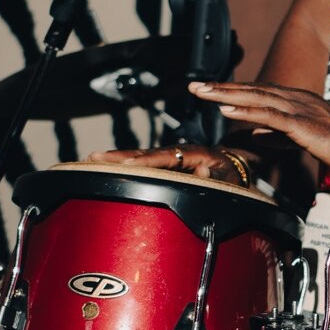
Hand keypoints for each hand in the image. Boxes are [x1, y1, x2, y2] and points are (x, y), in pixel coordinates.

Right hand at [86, 144, 247, 185]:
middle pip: (146, 154)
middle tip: (94, 157)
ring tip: (91, 159)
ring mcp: (170, 157)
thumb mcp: (232, 178)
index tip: (126, 165)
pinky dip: (124, 162)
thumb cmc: (234, 174)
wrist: (237, 165)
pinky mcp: (165, 163)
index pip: (166, 158)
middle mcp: (179, 152)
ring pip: (141, 156)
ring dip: (117, 158)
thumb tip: (201, 173)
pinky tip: (105, 165)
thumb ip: (217, 177)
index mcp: (195, 154)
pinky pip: (144, 162)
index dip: (146, 162)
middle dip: (120, 156)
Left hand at [190, 80, 329, 176]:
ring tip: (203, 92)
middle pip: (252, 90)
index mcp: (296, 102)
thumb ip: (278, 135)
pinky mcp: (304, 125)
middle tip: (194, 86)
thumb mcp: (304, 139)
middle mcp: (296, 99)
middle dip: (221, 88)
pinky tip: (227, 109)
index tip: (208, 90)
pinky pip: (270, 116)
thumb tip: (254, 133)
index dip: (232, 91)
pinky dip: (247, 111)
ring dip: (227, 94)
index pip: (258, 93)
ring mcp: (300, 110)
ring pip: (257, 98)